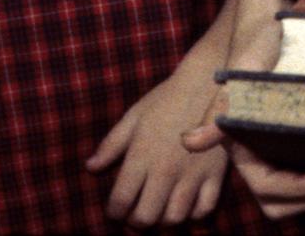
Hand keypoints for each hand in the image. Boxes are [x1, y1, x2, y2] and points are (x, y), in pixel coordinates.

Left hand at [88, 49, 230, 226]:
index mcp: (141, 157)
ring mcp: (192, 175)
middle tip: (137, 214)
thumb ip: (111, 145)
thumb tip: (90, 168)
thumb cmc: (167, 98)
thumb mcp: (134, 117)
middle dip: (136, 221)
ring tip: (161, 211)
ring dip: (163, 221)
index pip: (120, 201)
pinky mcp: (215, 174)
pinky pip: (204, 209)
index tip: (115, 211)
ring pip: (174, 219)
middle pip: (145, 217)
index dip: (114, 213)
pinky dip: (194, 214)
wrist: (209, 82)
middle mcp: (165, 171)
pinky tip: (187, 205)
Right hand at [180, 0, 304, 218]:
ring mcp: (278, 145)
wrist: (275, 13)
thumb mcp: (243, 73)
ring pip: (298, 191)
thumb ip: (221, 110)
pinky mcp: (298, 135)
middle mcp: (257, 149)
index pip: (266, 186)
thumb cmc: (257, 39)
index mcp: (240, 141)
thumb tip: (188, 143)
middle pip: (280, 198)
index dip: (297, 190)